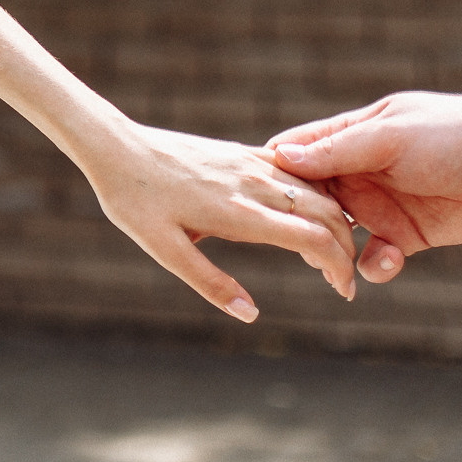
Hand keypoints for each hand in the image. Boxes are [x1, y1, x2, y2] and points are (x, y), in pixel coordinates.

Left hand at [86, 124, 359, 319]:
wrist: (115, 147)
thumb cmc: (135, 202)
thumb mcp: (164, 250)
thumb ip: (209, 283)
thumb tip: (250, 314)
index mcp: (238, 213)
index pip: (313, 238)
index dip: (339, 267)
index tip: (343, 291)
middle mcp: (252, 183)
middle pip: (327, 212)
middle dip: (346, 248)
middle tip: (341, 280)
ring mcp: (249, 162)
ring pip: (315, 189)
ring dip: (335, 221)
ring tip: (328, 255)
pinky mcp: (241, 151)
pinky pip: (294, 170)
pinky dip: (316, 193)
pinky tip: (312, 214)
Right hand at [268, 91, 461, 281]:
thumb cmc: (448, 136)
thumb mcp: (389, 137)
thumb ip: (337, 150)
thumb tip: (280, 157)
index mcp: (347, 139)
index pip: (295, 155)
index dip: (274, 174)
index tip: (253, 194)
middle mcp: (356, 174)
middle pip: (309, 201)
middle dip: (299, 222)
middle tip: (291, 240)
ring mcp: (379, 207)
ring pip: (336, 235)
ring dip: (330, 252)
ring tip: (333, 266)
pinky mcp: (405, 237)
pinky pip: (375, 259)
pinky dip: (373, 266)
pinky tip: (386, 261)